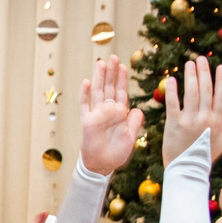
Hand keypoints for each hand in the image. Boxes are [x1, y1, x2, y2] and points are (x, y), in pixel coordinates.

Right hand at [76, 54, 142, 174]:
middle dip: (111, 73)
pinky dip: (84, 94)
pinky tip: (85, 82)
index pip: (121, 92)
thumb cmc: (117, 152)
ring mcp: (96, 114)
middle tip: (113, 57)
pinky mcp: (87, 121)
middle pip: (109, 87)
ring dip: (99, 77)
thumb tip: (137, 109)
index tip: (123, 66)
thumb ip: (135, 122)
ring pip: (97, 91)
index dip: (122, 79)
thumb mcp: (131, 136)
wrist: (102, 165)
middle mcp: (107, 110)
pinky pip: (85, 105)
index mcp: (119, 113)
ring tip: (101, 63)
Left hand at [162, 56, 221, 166]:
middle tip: (201, 59)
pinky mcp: (174, 124)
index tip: (220, 67)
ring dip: (191, 76)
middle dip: (204, 72)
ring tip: (189, 63)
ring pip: (191, 93)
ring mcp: (190, 120)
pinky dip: (172, 90)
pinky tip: (171, 79)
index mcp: (217, 121)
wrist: (187, 169)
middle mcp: (205, 118)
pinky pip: (173, 103)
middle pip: (206, 90)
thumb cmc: (205, 155)